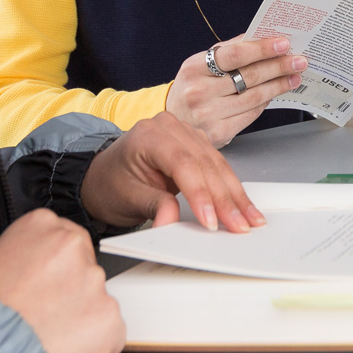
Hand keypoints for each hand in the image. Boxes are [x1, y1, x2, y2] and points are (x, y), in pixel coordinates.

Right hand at [0, 209, 123, 352]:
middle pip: (85, 268)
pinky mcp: (110, 317)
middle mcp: (72, 246)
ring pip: (98, 301)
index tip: (44, 286)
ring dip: (81, 318)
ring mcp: (95, 281)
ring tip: (47, 336)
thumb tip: (43, 273)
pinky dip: (94, 345)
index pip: (65, 241)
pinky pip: (109, 331)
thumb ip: (29, 258)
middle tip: (45, 315)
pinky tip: (64, 351)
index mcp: (42, 226)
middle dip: (71, 292)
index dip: (55, 271)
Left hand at [80, 110, 266, 232]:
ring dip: (235, 194)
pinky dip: (230, 187)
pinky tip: (242, 204)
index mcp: (148, 135)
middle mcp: (169, 127)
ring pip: (217, 164)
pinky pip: (217, 165)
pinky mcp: (195, 144)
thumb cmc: (110, 185)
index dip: (200, 193)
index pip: (182, 163)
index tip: (211, 221)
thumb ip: (153, 206)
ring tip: (250, 218)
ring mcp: (184, 133)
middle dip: (224, 198)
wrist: (103, 178)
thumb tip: (172, 222)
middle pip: (204, 163)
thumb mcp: (127, 199)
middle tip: (239, 225)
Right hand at [165, 34, 308, 146]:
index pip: (233, 55)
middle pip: (248, 76)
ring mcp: (208, 114)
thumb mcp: (200, 65)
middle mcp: (199, 92)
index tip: (283, 43)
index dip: (261, 48)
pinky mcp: (219, 133)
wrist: (172, 119)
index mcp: (194, 68)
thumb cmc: (191, 87)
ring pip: (254, 96)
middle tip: (298, 60)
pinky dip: (266, 102)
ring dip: (278, 85)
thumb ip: (228, 51)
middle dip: (278, 66)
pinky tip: (276, 92)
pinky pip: (251, 114)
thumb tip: (262, 36)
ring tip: (293, 76)